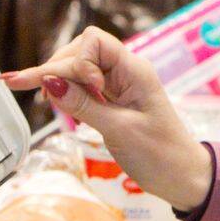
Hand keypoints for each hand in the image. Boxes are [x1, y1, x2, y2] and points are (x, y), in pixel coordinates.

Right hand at [0, 26, 213, 211]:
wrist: (183, 178)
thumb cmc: (162, 155)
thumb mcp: (119, 130)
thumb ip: (84, 105)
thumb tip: (50, 82)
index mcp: (135, 71)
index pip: (94, 42)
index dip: (76, 61)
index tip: (76, 91)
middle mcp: (126, 72)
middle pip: (81, 51)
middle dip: (57, 68)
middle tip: (36, 94)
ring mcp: (119, 86)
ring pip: (79, 68)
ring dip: (58, 79)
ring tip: (42, 98)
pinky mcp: (113, 101)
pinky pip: (84, 86)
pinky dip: (67, 91)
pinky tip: (53, 99)